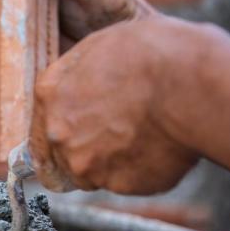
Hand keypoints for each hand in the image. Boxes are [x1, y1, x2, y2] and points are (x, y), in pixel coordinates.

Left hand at [29, 16, 200, 194]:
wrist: (188, 84)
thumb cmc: (149, 55)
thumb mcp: (98, 46)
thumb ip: (75, 75)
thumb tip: (74, 85)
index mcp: (50, 97)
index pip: (41, 128)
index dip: (63, 130)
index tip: (81, 131)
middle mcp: (60, 136)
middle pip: (65, 156)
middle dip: (88, 147)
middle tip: (122, 130)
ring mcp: (89, 165)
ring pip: (95, 173)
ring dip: (114, 162)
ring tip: (145, 135)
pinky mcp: (121, 185)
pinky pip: (129, 183)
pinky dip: (143, 170)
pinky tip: (160, 146)